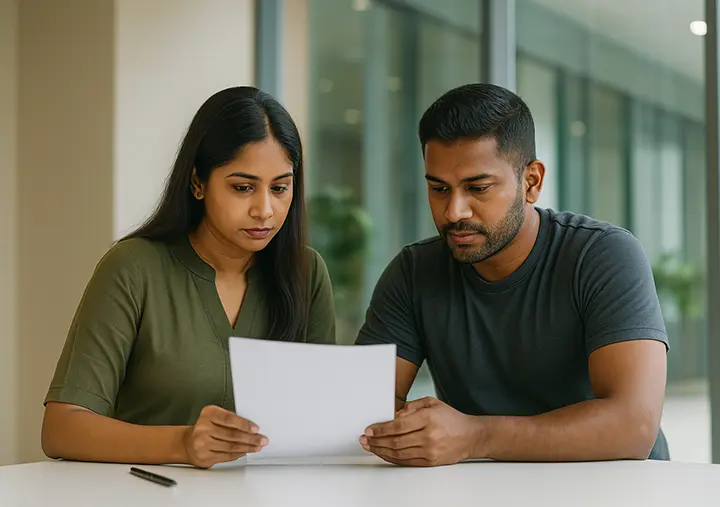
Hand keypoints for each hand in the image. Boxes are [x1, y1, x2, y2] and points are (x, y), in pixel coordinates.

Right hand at [182, 405, 267, 467]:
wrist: (188, 443)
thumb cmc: (206, 427)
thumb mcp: (215, 416)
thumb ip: (230, 419)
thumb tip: (251, 426)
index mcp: (208, 414)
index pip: (228, 419)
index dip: (244, 424)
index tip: (256, 428)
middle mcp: (203, 428)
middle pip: (232, 434)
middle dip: (250, 438)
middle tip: (262, 439)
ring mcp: (202, 443)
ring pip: (230, 447)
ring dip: (247, 447)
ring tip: (257, 446)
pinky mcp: (204, 456)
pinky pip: (226, 456)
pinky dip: (238, 454)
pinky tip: (245, 451)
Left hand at [360, 397, 481, 466]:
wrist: (470, 436)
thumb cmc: (451, 418)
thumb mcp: (432, 402)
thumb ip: (412, 406)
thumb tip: (395, 415)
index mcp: (428, 418)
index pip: (398, 426)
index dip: (381, 429)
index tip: (370, 430)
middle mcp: (429, 436)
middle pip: (396, 441)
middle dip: (376, 441)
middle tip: (365, 439)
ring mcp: (430, 451)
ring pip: (399, 454)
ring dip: (381, 451)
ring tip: (370, 447)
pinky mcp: (430, 462)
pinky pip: (406, 462)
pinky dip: (392, 459)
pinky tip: (384, 454)